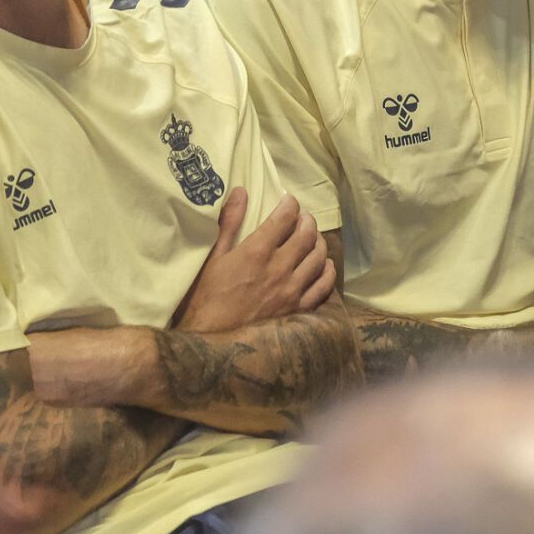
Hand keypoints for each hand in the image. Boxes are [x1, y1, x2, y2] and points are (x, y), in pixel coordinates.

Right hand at [174, 189, 332, 332]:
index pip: (285, 218)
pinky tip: (323, 265)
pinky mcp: (298, 309)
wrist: (211, 341)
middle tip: (301, 217)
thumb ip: (228, 223)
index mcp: (257, 251)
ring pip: (319, 257)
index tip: (288, 201)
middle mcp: (280, 268)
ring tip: (312, 237)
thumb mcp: (212, 257)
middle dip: (307, 219)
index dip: (290, 204)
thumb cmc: (206, 297)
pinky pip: (323, 286)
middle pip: (307, 234)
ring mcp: (292, 291)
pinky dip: (327, 270)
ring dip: (318, 242)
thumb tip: (241, 192)